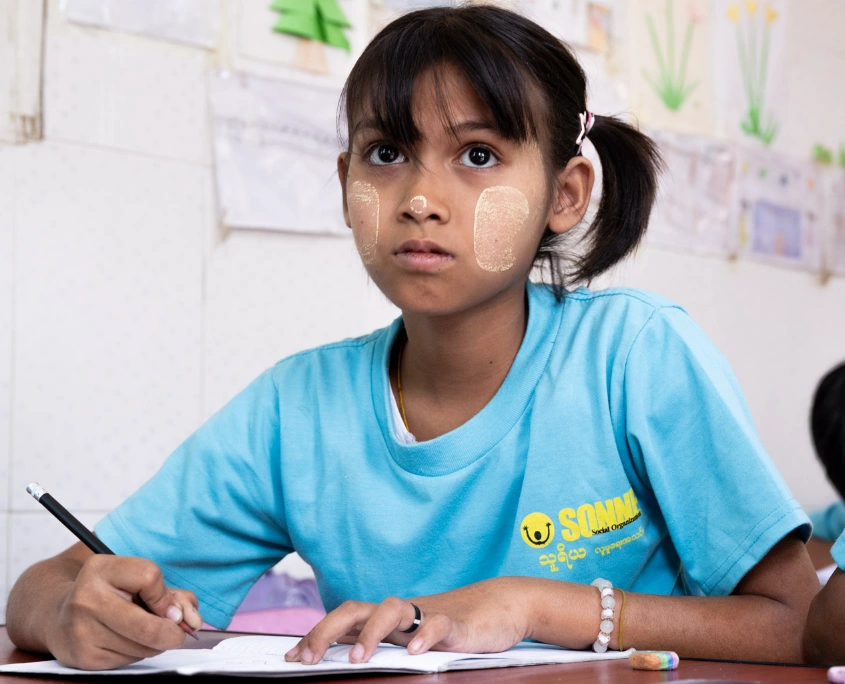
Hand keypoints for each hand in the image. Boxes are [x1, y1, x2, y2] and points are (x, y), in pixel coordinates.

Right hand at [44, 554, 202, 669]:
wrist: (58, 616)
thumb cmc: (109, 593)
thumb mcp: (134, 578)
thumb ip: (170, 593)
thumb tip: (189, 620)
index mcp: (101, 569)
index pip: (149, 576)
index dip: (166, 595)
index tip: (167, 604)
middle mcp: (86, 599)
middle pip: (148, 626)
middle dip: (172, 633)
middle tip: (176, 632)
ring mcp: (82, 631)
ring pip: (142, 647)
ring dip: (154, 644)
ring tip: (143, 631)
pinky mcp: (85, 657)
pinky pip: (129, 661)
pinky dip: (138, 653)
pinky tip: (126, 641)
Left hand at [285, 577, 532, 663]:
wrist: (503, 605)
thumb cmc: (455, 626)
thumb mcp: (416, 639)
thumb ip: (388, 646)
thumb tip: (350, 660)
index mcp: (389, 618)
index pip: (344, 619)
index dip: (317, 635)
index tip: (292, 657)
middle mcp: (402, 613)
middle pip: (356, 609)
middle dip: (327, 630)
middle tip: (307, 657)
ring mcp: (427, 614)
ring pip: (392, 609)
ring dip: (371, 633)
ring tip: (357, 659)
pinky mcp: (457, 622)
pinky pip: (437, 623)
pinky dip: (425, 634)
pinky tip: (415, 651)